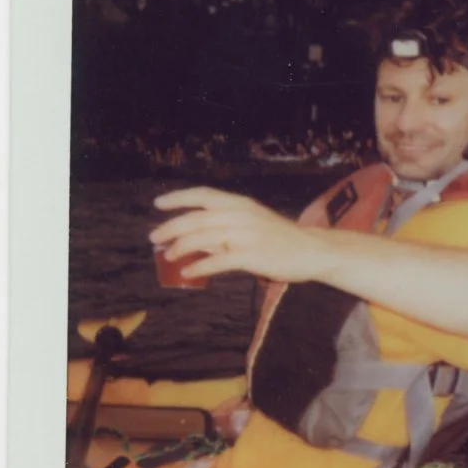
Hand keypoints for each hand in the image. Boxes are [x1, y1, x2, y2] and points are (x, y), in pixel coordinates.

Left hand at [150, 187, 328, 285]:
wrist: (313, 250)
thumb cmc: (283, 237)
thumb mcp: (254, 221)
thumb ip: (228, 226)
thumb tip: (199, 238)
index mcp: (239, 203)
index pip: (201, 195)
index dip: (177, 199)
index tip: (158, 204)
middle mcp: (239, 215)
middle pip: (195, 219)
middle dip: (170, 228)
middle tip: (154, 239)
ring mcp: (244, 235)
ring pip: (202, 239)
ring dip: (180, 248)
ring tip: (168, 256)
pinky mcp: (250, 256)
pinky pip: (217, 261)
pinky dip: (199, 267)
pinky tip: (188, 272)